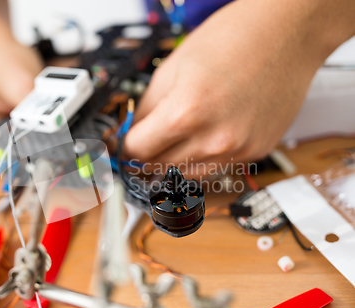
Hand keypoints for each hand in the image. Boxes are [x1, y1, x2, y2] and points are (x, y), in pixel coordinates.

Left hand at [124, 0, 354, 175]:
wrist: (287, 32)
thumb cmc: (233, 38)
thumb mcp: (171, 68)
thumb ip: (146, 108)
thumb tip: (131, 133)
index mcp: (186, 113)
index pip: (137, 151)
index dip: (124, 147)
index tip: (121, 144)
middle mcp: (214, 139)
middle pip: (159, 168)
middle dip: (144, 156)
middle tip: (142, 143)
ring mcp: (238, 149)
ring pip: (186, 175)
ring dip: (172, 161)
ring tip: (172, 139)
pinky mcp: (256, 152)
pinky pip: (216, 167)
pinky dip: (202, 158)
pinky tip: (203, 136)